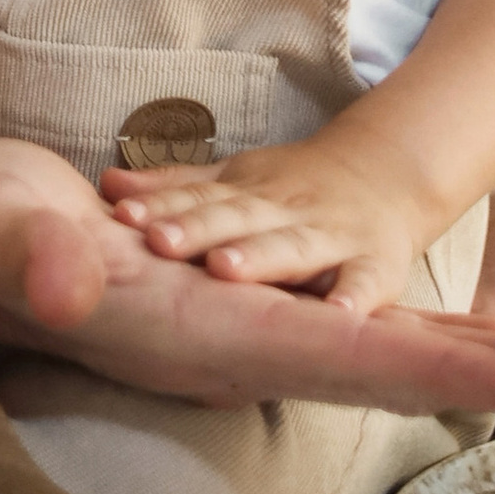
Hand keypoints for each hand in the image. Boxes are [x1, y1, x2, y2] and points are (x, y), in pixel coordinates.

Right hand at [0, 131, 494, 441]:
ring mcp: (244, 330)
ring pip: (382, 352)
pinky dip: (423, 341)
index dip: (432, 366)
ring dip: (479, 369)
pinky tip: (478, 350)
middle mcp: (239, 346)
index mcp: (200, 336)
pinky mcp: (240, 303)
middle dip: (494, 385)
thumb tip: (80, 277)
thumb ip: (33, 259)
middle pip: (388, 369)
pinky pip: (350, 327)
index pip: (337, 356)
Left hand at [100, 137, 423, 314]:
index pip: (198, 199)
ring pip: (292, 246)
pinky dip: (356, 298)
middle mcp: (284, 210)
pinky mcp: (375, 266)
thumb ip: (176, 187)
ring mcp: (331, 236)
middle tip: (159, 242)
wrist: (387, 177)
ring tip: (226, 271)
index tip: (122, 217)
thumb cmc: (292, 190)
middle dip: (198, 231)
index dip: (161, 208)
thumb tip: (107, 185)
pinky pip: (365, 283)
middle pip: (237, 218)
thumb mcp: (235, 179)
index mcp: (248, 192)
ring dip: (261, 257)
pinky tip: (340, 315)